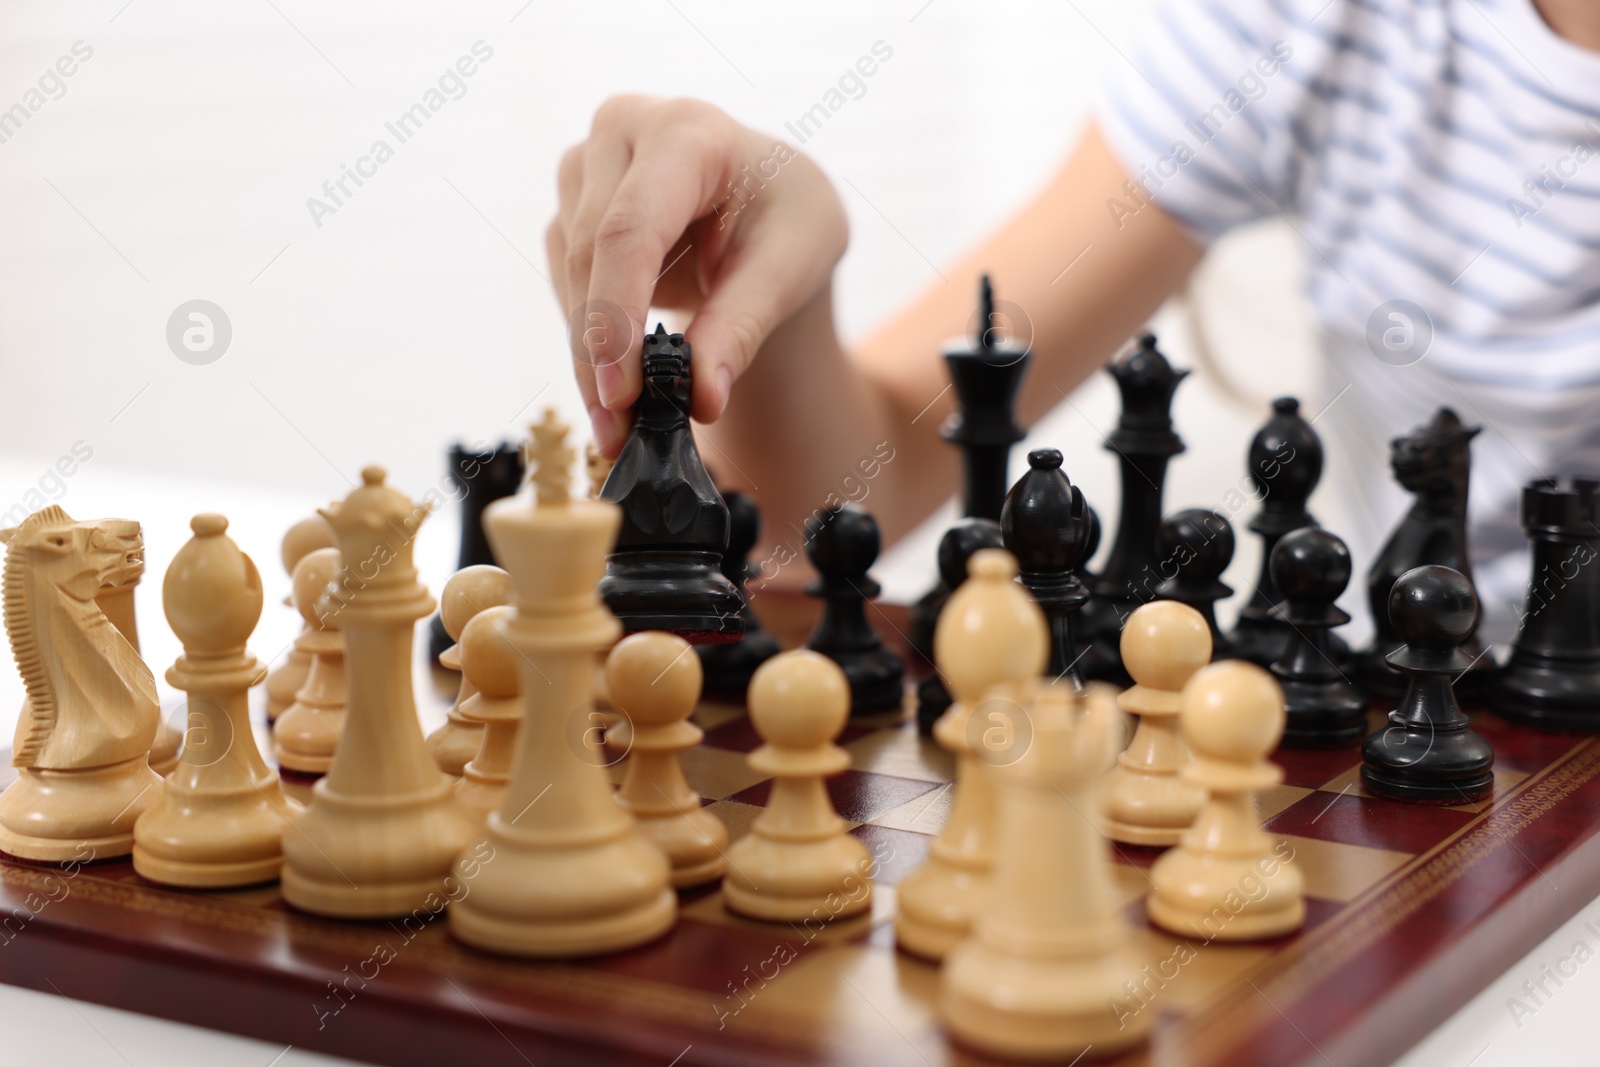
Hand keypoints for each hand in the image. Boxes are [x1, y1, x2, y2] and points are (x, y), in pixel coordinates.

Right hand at [546, 95, 847, 454]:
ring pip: (571, 277)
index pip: (631, 228)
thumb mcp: (791, 266)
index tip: (620, 391)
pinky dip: (591, 343)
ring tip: (621, 427)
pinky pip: (568, 287)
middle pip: (592, 258)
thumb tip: (703, 399)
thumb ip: (743, 326)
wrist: (765, 204)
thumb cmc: (788, 220)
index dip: (618, 313)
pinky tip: (617, 387)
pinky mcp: (570, 209)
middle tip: (621, 433)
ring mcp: (587, 168)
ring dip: (589, 359)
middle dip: (602, 355)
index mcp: (688, 131)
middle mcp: (623, 134)